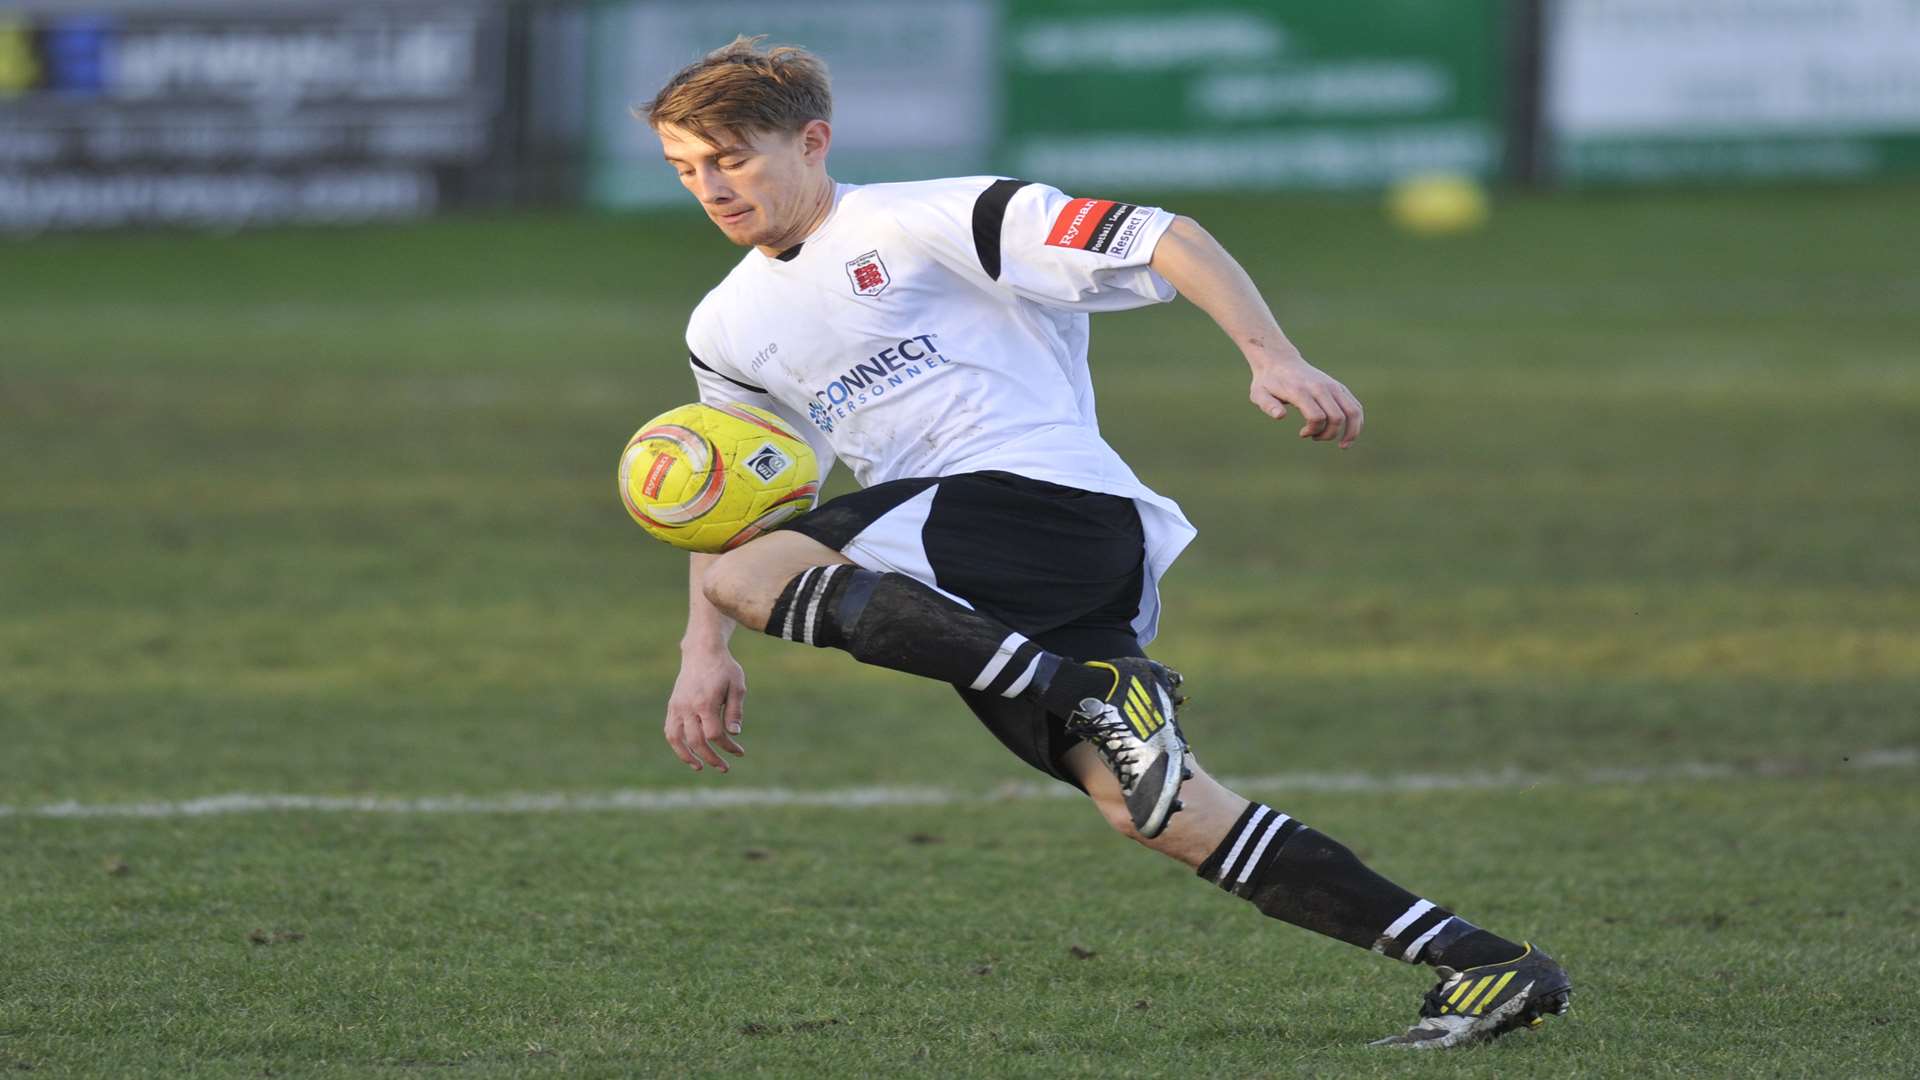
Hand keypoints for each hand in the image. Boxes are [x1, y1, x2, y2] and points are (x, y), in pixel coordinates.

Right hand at [664, 646, 746, 771]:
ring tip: (700, 767)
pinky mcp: (672, 706)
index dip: (727, 747)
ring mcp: (677, 706)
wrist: (702, 651)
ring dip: (688, 757)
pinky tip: (688, 754)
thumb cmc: (724, 668)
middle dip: (711, 758)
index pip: (714, 735)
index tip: (739, 751)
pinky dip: (677, 745)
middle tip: (725, 768)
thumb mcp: (737, 686)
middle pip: (696, 741)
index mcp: (705, 702)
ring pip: (677, 739)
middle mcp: (688, 706)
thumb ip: (735, 711)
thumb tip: (734, 734)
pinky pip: (670, 730)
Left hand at [1248, 351, 1364, 447]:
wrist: (1280, 361)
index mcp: (1301, 391)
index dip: (1313, 431)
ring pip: (1353, 411)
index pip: (1317, 417)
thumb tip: (1281, 416)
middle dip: (1328, 434)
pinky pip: (1355, 406)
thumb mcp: (1258, 394)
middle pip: (1337, 417)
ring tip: (1343, 445)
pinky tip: (1350, 435)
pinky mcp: (1339, 387)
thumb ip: (1268, 405)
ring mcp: (1332, 386)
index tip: (1302, 433)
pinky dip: (1357, 422)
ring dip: (1351, 432)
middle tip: (1314, 437)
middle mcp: (1321, 387)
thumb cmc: (1268, 382)